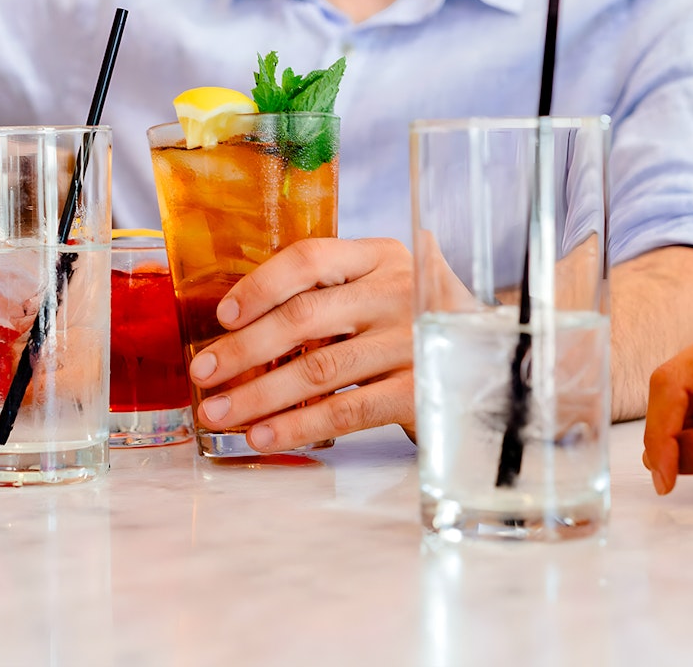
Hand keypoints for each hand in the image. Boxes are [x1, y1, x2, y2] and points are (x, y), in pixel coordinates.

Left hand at [188, 237, 414, 451]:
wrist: (491, 363)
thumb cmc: (411, 326)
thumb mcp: (378, 292)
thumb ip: (327, 296)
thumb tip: (238, 329)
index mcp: (380, 256)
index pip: (310, 258)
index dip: (260, 286)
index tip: (223, 316)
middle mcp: (398, 291)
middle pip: (304, 316)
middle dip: (243, 349)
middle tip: (202, 374)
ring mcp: (412, 341)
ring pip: (317, 369)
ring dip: (258, 395)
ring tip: (219, 413)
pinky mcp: (421, 391)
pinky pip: (346, 411)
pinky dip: (298, 425)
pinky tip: (264, 435)